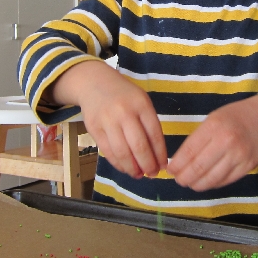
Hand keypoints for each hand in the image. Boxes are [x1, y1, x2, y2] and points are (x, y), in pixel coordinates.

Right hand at [49, 61, 166, 177]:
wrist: (94, 83)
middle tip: (152, 174)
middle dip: (148, 164)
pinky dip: (118, 164)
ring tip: (139, 175)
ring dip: (132, 168)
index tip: (163, 166)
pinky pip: (107, 151)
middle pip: (139, 145)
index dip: (160, 154)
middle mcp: (124, 112)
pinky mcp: (94, 128)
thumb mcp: (141, 102)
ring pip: (122, 152)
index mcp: (141, 104)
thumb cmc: (124, 96)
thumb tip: (157, 156)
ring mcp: (107, 120)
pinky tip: (125, 168)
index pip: (154, 134)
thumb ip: (149, 125)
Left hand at [167, 94, 257, 191]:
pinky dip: (213, 184)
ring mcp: (238, 156)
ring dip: (197, 184)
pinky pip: (225, 181)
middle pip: (198, 168)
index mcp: (213, 127)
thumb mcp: (213, 119)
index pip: (188, 151)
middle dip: (184, 177)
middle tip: (179, 180)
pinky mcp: (248, 167)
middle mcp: (226, 141)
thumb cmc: (234, 117)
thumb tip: (180, 161)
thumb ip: (198, 139)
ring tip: (191, 183)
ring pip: (211, 178)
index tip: (170, 170)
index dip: (176, 165)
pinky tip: (206, 182)